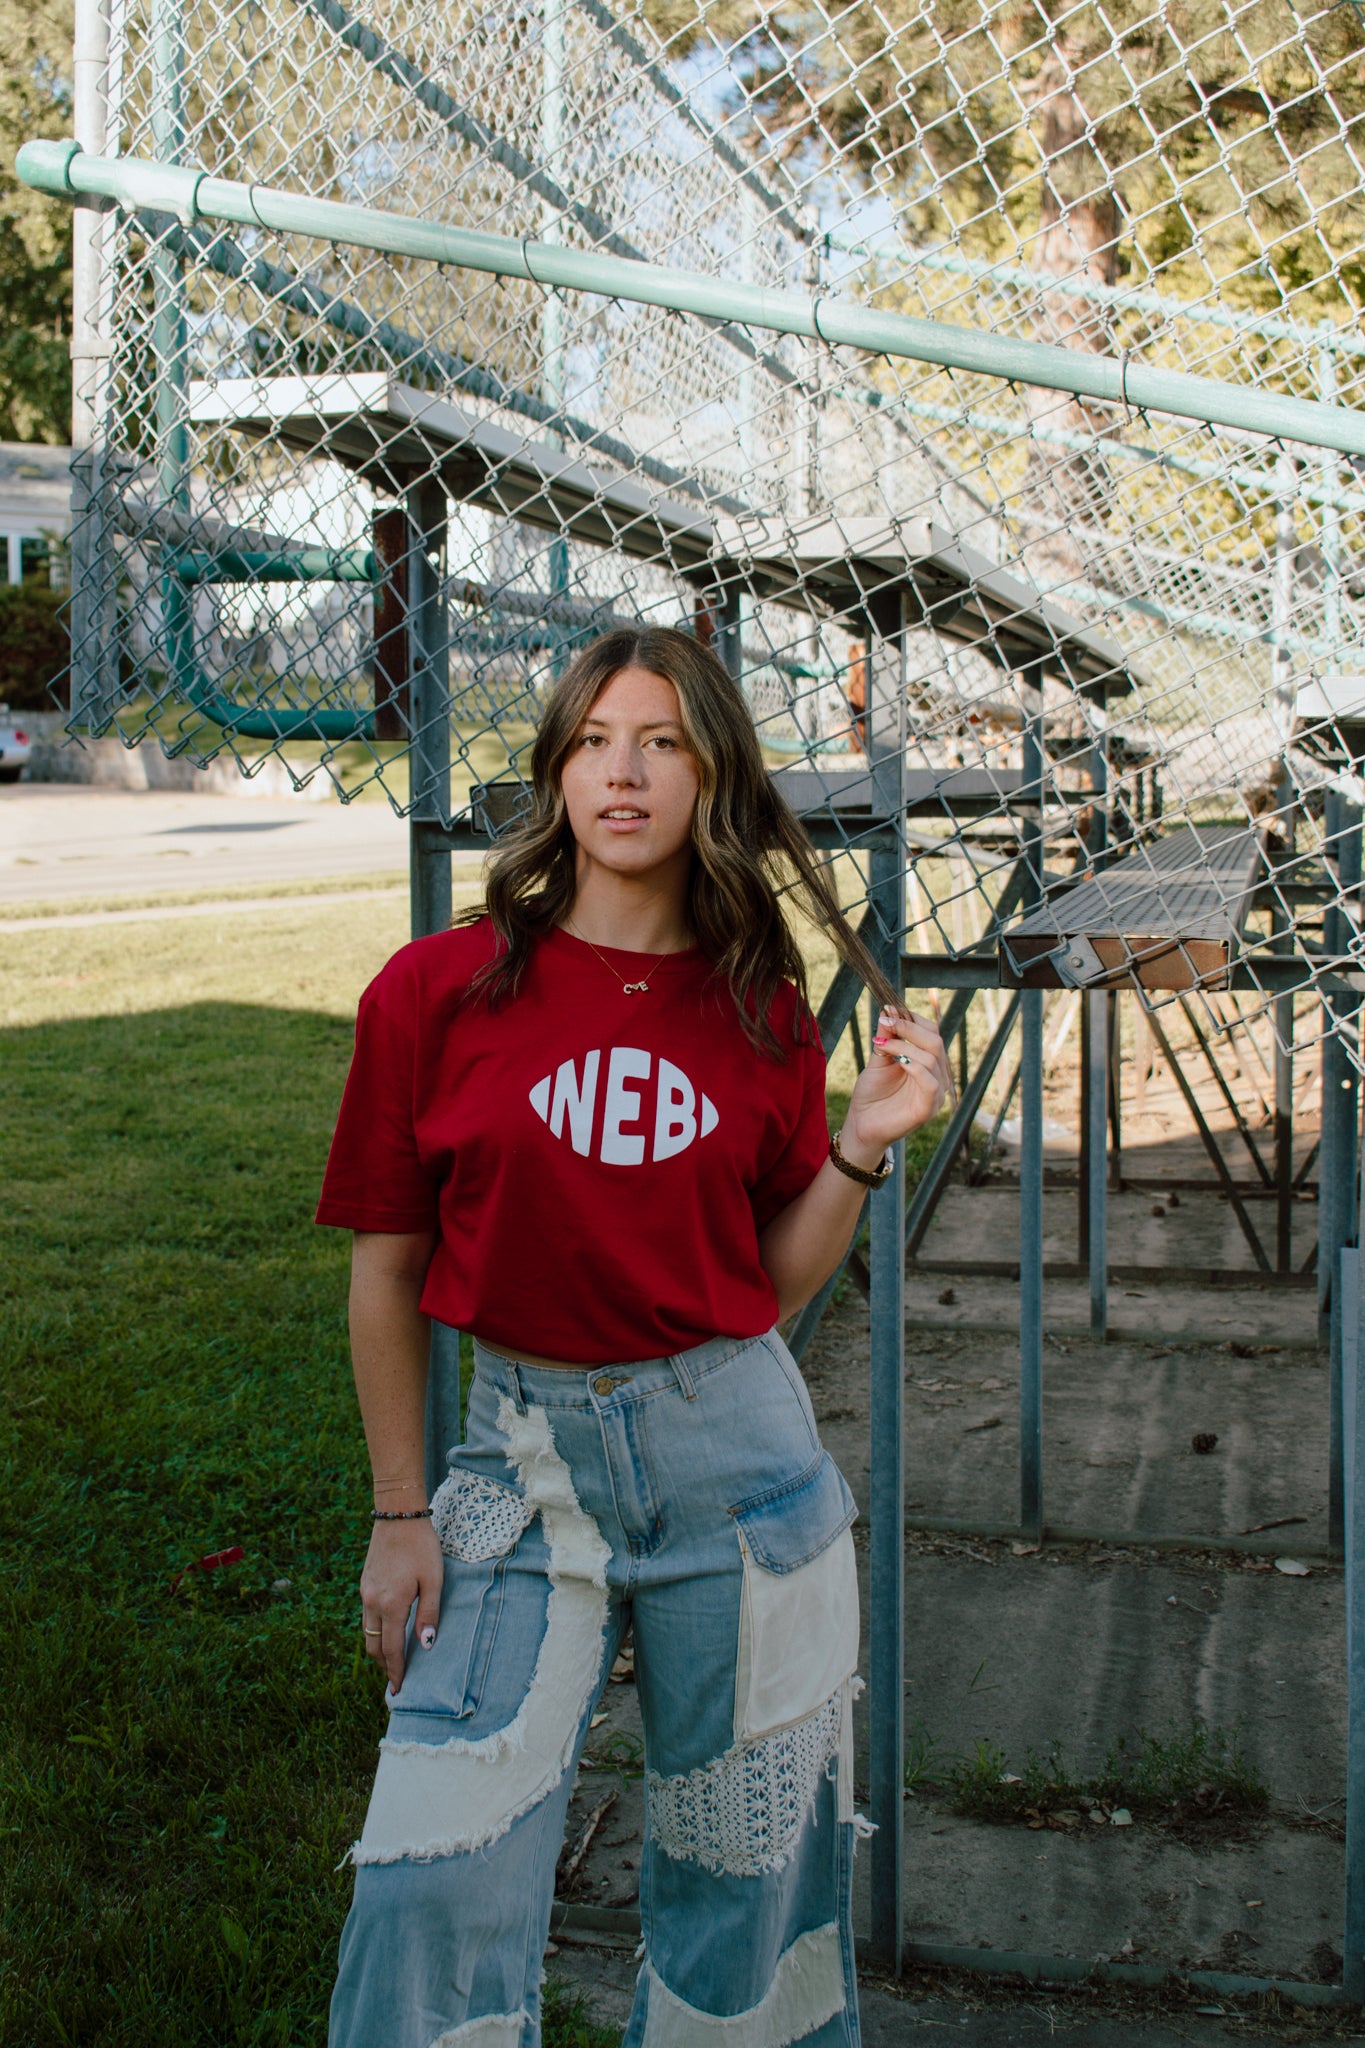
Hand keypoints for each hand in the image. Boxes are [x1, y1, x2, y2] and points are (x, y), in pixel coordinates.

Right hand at [360, 1518, 443, 1693]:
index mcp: (390, 1604)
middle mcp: (372, 1602)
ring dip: (378, 1649)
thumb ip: (429, 1614)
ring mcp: (365, 1592)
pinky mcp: (365, 1583)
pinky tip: (387, 1631)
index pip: (391, 1649)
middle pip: (374, 1646)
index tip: (399, 1689)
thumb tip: (425, 1645)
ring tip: (392, 1660)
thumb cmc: (421, 1546)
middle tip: (396, 1680)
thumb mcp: (433, 1580)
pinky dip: (375, 1630)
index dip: (395, 1671)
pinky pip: (366, 1616)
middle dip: (384, 1665)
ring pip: (367, 1632)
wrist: (398, 1514)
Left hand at [843, 1005, 949, 1161]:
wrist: (861, 1126)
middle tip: (887, 1021)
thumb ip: (887, 1037)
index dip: (914, 1019)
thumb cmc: (871, 1095)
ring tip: (881, 1045)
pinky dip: (915, 1068)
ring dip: (904, 1045)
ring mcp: (936, 1094)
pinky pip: (931, 1083)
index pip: (933, 1033)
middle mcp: (937, 1077)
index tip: (890, 1011)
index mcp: (929, 1064)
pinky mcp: (928, 1109)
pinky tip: (899, 1062)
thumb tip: (889, 1009)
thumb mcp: (878, 1060)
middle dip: (910, 1028)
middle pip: (936, 1042)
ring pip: (932, 1058)